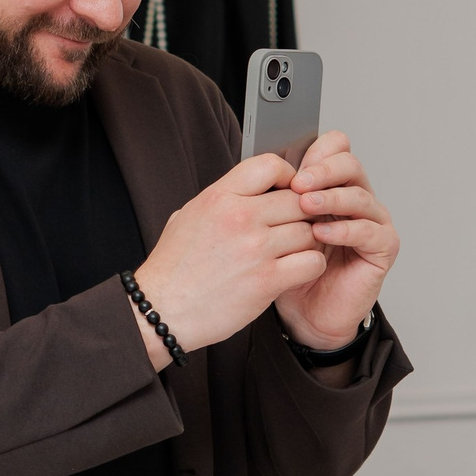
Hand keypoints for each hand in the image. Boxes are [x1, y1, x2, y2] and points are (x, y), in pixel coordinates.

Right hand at [129, 154, 326, 367]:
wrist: (162, 310)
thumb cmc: (173, 268)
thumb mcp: (187, 216)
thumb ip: (220, 199)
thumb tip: (247, 189)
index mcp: (219, 197)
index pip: (270, 165)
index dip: (287, 177)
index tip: (286, 192)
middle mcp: (239, 217)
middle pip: (298, 200)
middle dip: (301, 213)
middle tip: (292, 228)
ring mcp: (254, 249)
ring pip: (309, 231)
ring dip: (306, 242)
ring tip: (291, 252)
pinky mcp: (267, 280)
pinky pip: (312, 262)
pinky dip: (310, 266)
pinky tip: (294, 271)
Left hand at [279, 133, 398, 352]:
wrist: (304, 314)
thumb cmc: (289, 268)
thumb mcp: (275, 226)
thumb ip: (276, 196)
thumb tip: (260, 165)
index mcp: (332, 186)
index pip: (335, 150)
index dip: (316, 153)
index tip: (289, 167)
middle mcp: (356, 199)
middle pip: (350, 165)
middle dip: (323, 170)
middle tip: (299, 183)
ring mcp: (373, 222)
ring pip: (360, 196)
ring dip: (331, 197)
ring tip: (306, 205)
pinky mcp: (383, 248)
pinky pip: (368, 232)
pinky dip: (344, 230)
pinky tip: (321, 233)